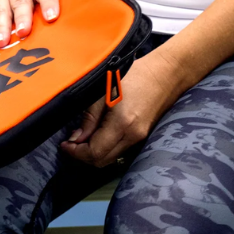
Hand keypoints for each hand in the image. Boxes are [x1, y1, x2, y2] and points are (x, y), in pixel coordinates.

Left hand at [60, 52, 183, 167]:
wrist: (167, 72)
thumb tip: (76, 139)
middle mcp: (132, 136)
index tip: (65, 144)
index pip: (94, 153)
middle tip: (71, 143)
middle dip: (83, 156)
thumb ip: (90, 118)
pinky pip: (119, 151)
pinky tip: (98, 136)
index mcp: (122, 124)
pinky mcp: (142, 137)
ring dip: (94, 153)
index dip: (76, 152)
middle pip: (102, 161)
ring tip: (82, 138)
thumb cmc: (135, 74)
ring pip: (110, 158)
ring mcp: (139, 139)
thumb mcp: (104, 90)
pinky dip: (105, 148)